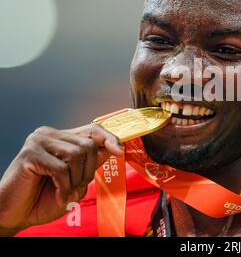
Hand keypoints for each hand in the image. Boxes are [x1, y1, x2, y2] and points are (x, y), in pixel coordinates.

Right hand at [0, 124, 122, 234]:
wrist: (16, 214)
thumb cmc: (45, 198)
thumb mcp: (76, 180)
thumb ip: (92, 163)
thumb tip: (114, 148)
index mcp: (62, 138)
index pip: (92, 130)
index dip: (109, 138)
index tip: (120, 151)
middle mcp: (50, 134)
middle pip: (88, 144)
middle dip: (88, 170)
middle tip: (76, 186)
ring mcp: (39, 141)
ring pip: (76, 155)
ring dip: (76, 180)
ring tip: (65, 191)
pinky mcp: (30, 153)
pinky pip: (61, 168)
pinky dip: (63, 186)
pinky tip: (57, 195)